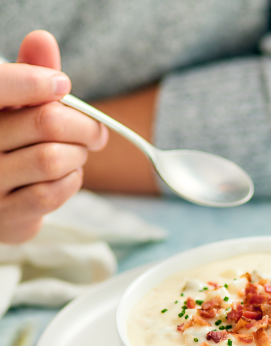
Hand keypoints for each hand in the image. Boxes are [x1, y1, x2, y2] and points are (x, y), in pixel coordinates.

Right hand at [0, 30, 107, 242]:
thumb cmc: (9, 144)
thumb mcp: (14, 106)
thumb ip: (29, 75)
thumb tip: (43, 39)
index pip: (0, 85)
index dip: (37, 82)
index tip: (63, 86)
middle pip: (46, 123)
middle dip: (83, 126)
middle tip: (96, 132)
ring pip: (52, 160)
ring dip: (79, 155)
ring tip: (80, 154)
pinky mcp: (7, 216)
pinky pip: (51, 193)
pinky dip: (71, 181)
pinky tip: (70, 175)